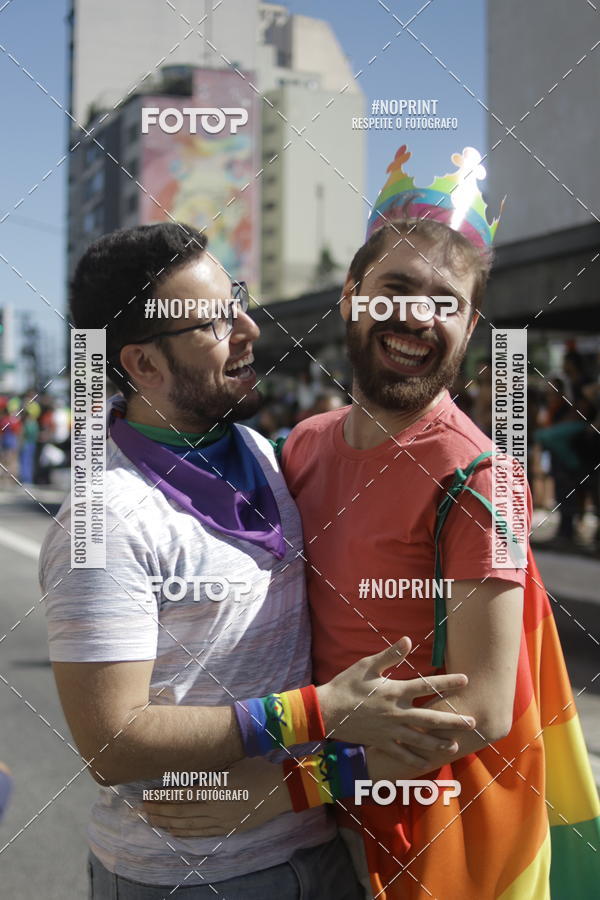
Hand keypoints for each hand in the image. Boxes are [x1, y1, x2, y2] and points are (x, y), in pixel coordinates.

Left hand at [142, 758, 291, 837]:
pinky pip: (200, 833)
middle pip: (180, 811)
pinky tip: (172, 830)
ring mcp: (221, 821)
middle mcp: (215, 807)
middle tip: (142, 808)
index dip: (162, 796)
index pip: (181, 793)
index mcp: (216, 788)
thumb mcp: (233, 762)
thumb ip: (211, 767)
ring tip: (151, 820)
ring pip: (187, 825)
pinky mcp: (227, 829)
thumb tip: (189, 761)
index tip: (146, 794)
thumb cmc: (257, 770)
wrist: (280, 791)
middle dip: (159, 810)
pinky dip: (183, 832)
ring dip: (167, 823)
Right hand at [316, 637, 474, 746]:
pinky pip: (401, 753)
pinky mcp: (381, 742)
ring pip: (420, 740)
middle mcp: (397, 713)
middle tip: (472, 722)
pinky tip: (426, 762)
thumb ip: (390, 655)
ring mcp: (390, 730)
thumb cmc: (346, 685)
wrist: (326, 711)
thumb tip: (408, 640)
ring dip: (439, 743)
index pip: (427, 686)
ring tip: (455, 746)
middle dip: (453, 721)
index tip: (465, 680)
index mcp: (395, 692)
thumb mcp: (367, 665)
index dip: (447, 682)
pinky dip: (414, 759)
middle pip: (431, 718)